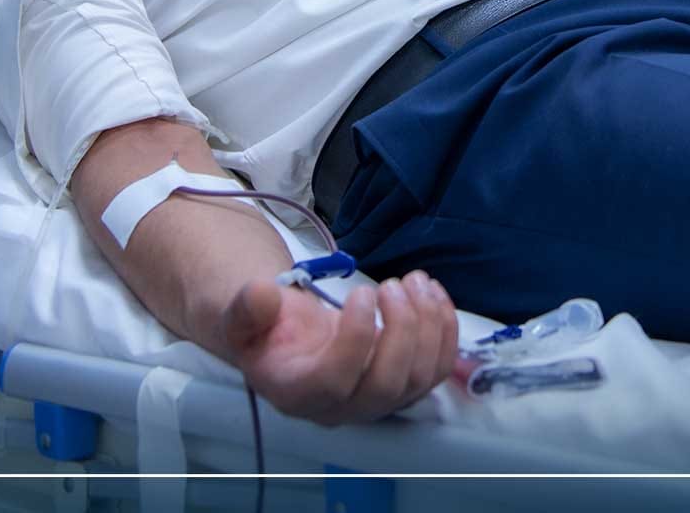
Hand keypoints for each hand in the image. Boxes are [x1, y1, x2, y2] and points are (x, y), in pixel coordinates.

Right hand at [220, 270, 463, 425]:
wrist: (291, 344)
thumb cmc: (269, 331)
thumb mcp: (243, 317)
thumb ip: (247, 309)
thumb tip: (261, 294)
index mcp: (299, 394)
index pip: (336, 380)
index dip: (356, 337)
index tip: (362, 292)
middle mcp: (343, 408)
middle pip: (386, 385)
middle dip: (402, 330)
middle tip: (394, 284)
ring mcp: (379, 402)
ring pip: (419, 378)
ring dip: (428, 325)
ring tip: (416, 281)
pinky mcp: (406, 387)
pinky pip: (438, 369)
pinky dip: (445, 330)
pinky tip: (433, 294)